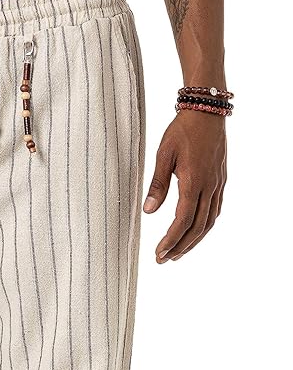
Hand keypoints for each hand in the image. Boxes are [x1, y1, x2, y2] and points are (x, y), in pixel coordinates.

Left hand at [143, 109, 226, 263]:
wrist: (207, 110)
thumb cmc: (182, 130)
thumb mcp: (163, 154)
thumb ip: (157, 184)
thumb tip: (148, 211)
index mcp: (194, 181)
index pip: (183, 220)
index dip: (171, 240)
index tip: (159, 253)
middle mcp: (209, 186)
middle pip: (197, 227)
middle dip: (181, 247)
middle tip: (164, 260)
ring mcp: (218, 184)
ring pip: (209, 222)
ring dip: (194, 240)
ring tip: (178, 253)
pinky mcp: (220, 180)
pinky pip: (215, 210)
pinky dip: (205, 226)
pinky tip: (195, 232)